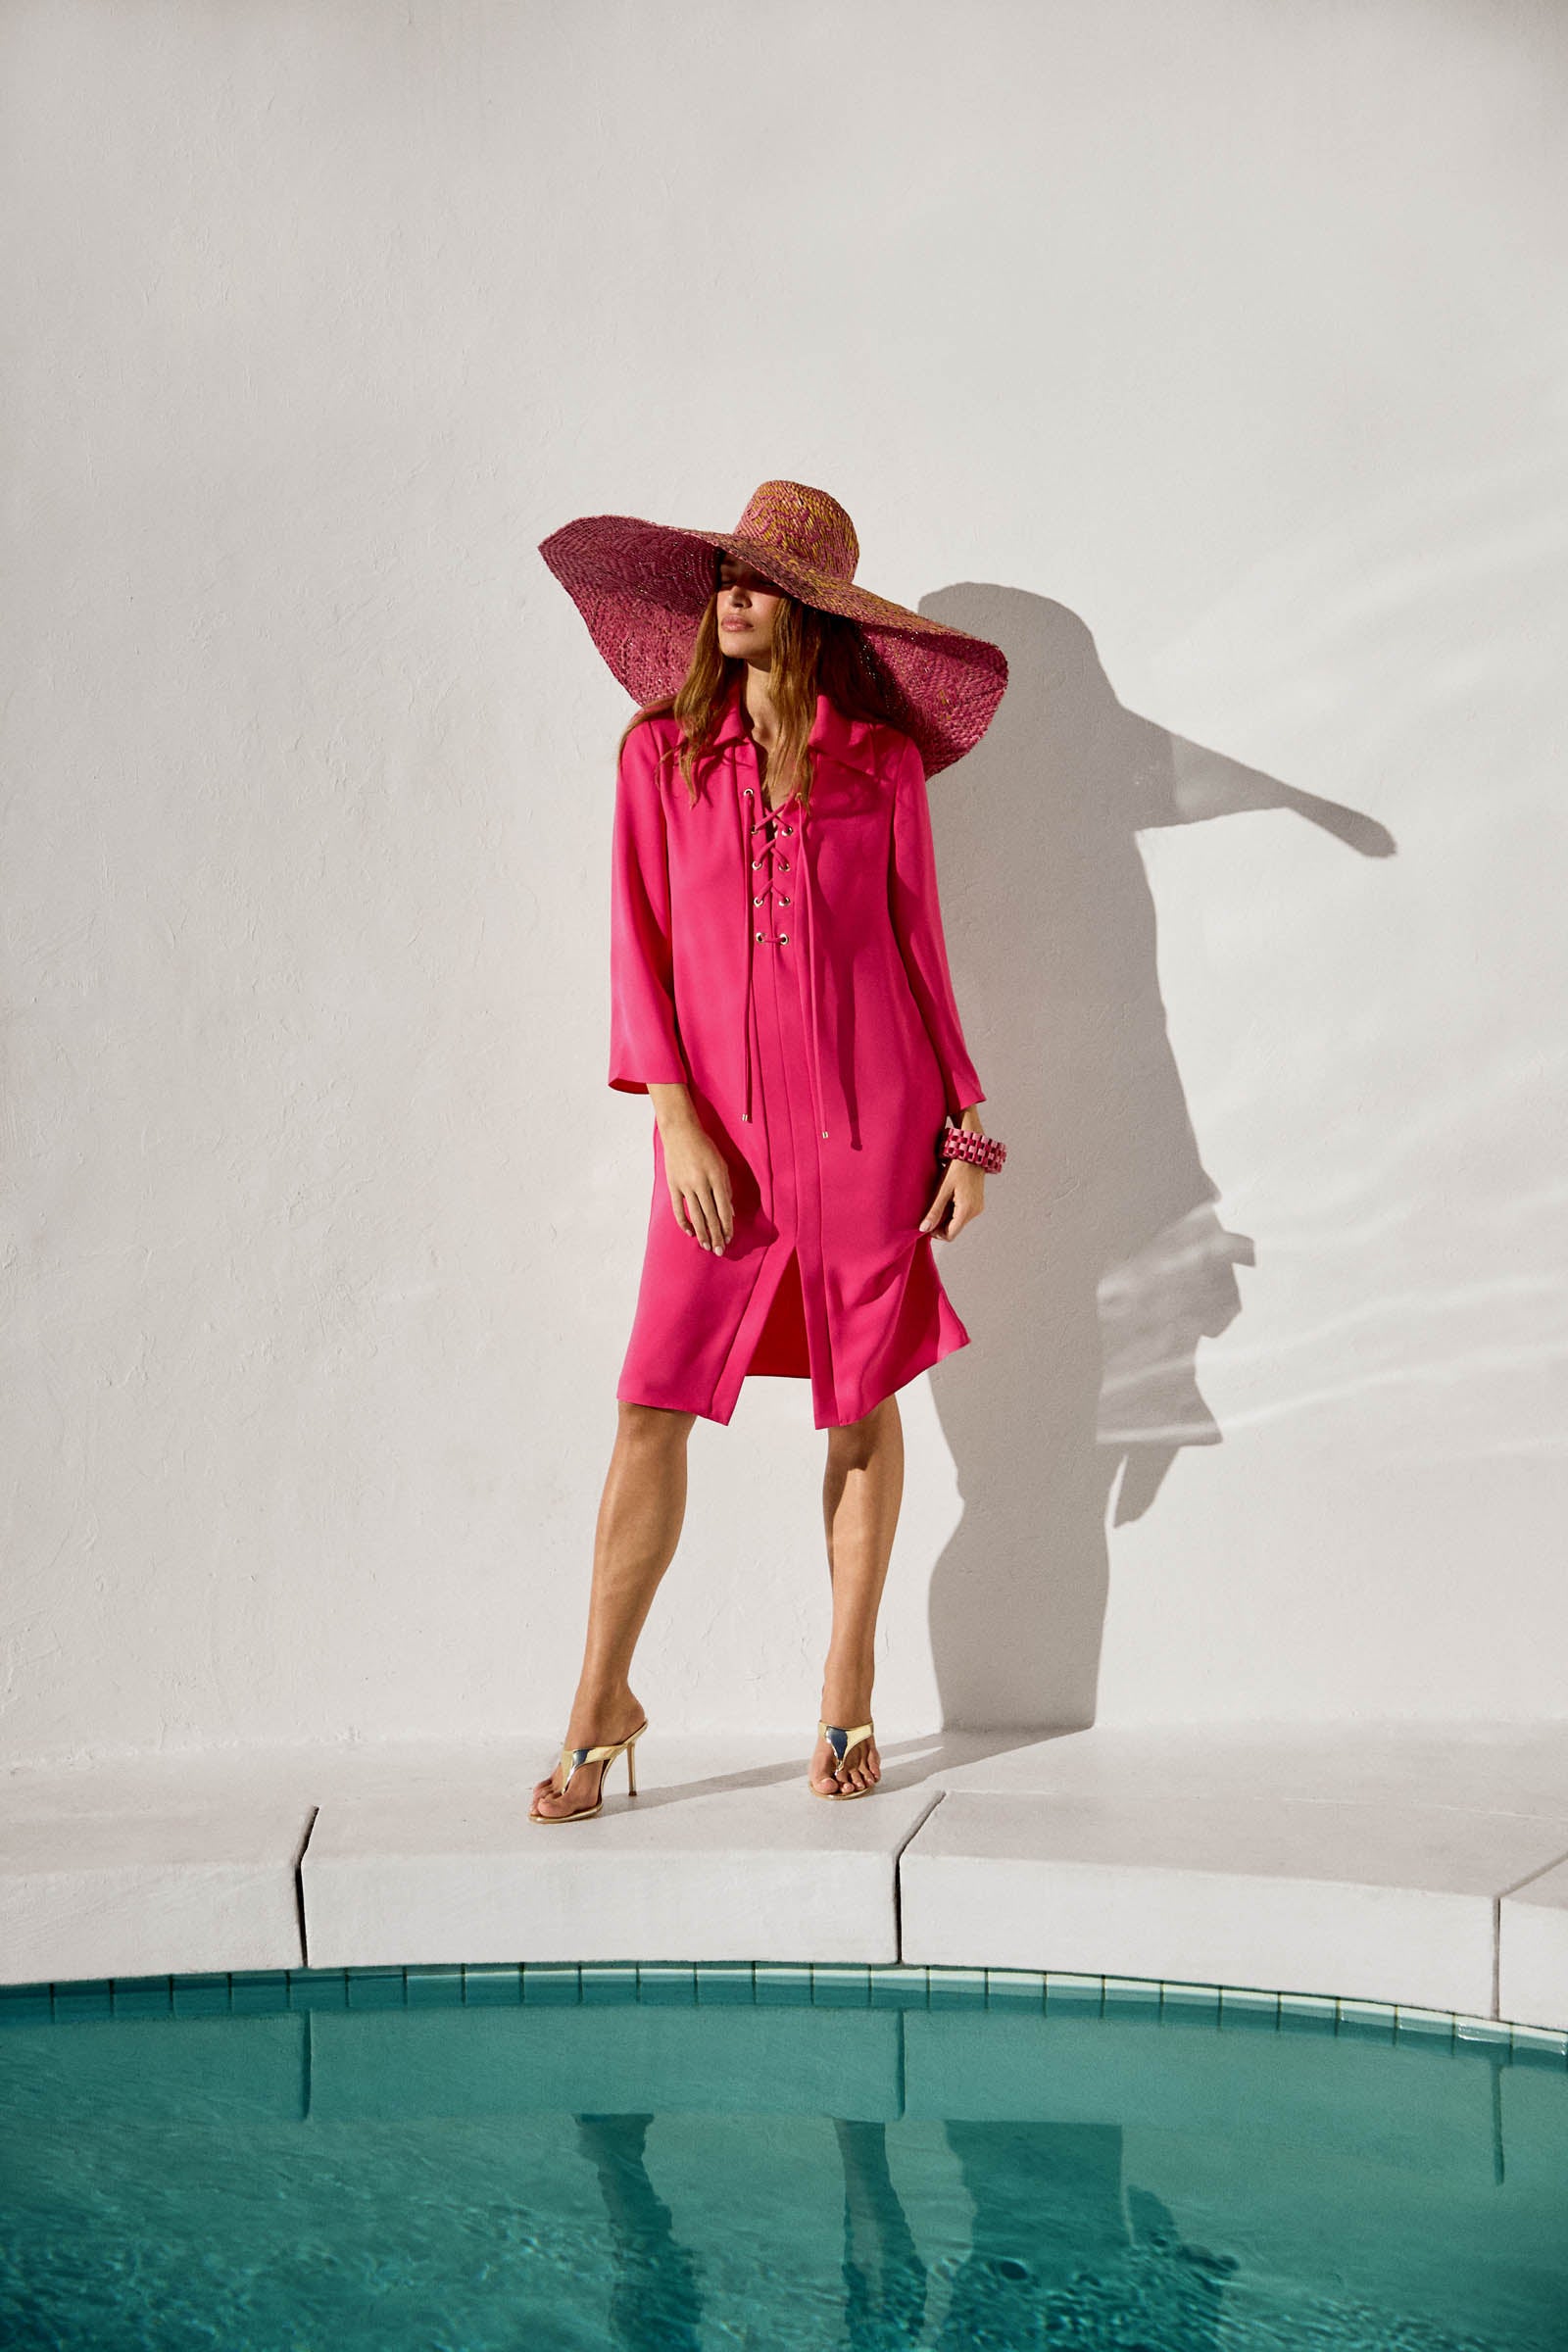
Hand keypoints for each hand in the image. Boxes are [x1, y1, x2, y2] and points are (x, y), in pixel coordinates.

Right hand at [661, 1119, 733, 1252]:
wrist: (681, 1133)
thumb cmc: (705, 1148)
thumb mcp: (722, 1165)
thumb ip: (726, 1189)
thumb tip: (730, 1213)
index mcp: (716, 1177)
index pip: (724, 1208)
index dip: (727, 1226)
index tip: (729, 1239)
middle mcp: (701, 1183)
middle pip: (710, 1215)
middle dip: (716, 1235)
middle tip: (720, 1251)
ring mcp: (685, 1185)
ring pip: (695, 1215)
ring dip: (702, 1233)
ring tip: (707, 1246)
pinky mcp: (673, 1185)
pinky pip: (678, 1209)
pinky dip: (683, 1222)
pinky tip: (689, 1233)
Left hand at [919, 1159, 983, 1239]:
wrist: (972, 1154)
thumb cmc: (957, 1169)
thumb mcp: (942, 1190)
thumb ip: (934, 1211)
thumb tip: (924, 1229)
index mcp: (966, 1211)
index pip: (950, 1235)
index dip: (936, 1233)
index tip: (927, 1224)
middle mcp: (974, 1212)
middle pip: (954, 1229)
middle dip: (941, 1224)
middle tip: (930, 1211)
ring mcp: (977, 1208)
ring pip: (958, 1221)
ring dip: (947, 1217)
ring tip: (938, 1202)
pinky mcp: (977, 1203)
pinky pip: (963, 1213)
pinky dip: (953, 1211)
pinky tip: (947, 1199)